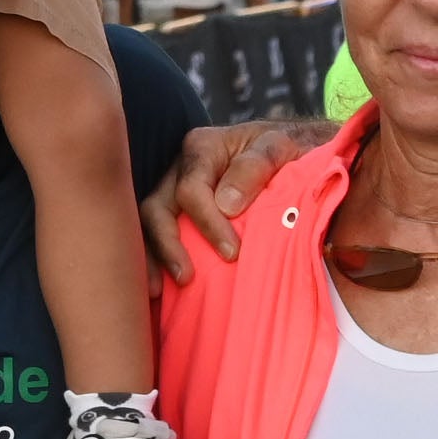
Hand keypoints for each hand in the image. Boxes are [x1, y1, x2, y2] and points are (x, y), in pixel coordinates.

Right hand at [143, 119, 336, 280]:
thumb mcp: (279, 146)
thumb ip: (256, 166)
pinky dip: (155, 260)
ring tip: (156, 291)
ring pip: (148, 224)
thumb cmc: (284, 150)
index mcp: (202, 148)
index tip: (232, 253)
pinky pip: (156, 236)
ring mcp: (173, 192)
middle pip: (157, 208)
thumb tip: (226, 205)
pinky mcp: (177, 214)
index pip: (191, 189)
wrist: (289, 152)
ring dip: (152, 258)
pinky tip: (157, 289)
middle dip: (168, 245)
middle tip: (186, 278)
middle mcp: (180, 169)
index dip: (208, 223)